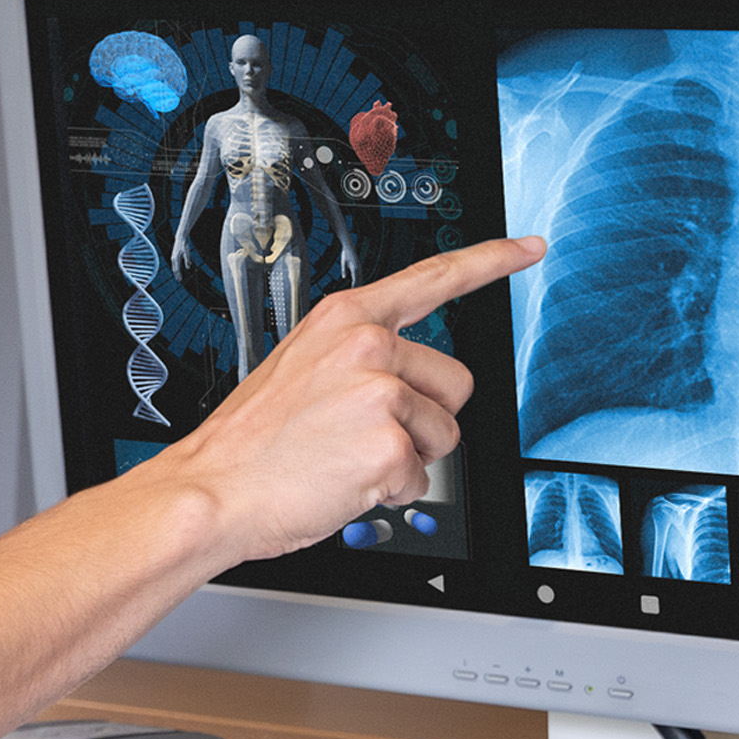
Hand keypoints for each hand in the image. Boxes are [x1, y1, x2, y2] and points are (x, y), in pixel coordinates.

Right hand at [149, 233, 540, 563]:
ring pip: (445, 434)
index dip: (491, 261)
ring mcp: (380, 392)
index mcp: (345, 320)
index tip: (529, 246)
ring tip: (346, 459)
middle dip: (426, 419)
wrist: (209, 490)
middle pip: (456, 382)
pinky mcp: (389, 442)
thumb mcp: (298, 373)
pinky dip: (388, 491)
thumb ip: (355, 362)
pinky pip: (421, 477)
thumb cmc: (247, 445)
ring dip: (409, 458)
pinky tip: (343, 482)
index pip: (433, 278)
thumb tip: (400, 387)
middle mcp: (368, 346)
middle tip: (364, 436)